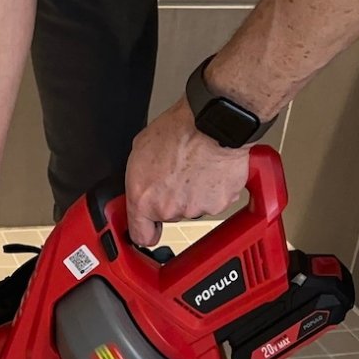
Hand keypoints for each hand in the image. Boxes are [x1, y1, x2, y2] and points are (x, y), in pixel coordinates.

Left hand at [125, 97, 251, 246]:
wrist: (210, 123)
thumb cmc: (177, 130)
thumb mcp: (140, 150)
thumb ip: (139, 179)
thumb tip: (140, 185)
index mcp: (144, 200)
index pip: (142, 236)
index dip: (146, 230)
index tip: (149, 227)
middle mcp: (170, 209)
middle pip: (171, 215)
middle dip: (173, 198)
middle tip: (177, 173)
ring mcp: (196, 209)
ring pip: (194, 207)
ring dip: (195, 192)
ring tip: (195, 166)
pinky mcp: (220, 204)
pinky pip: (216, 200)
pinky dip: (215, 188)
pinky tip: (210, 168)